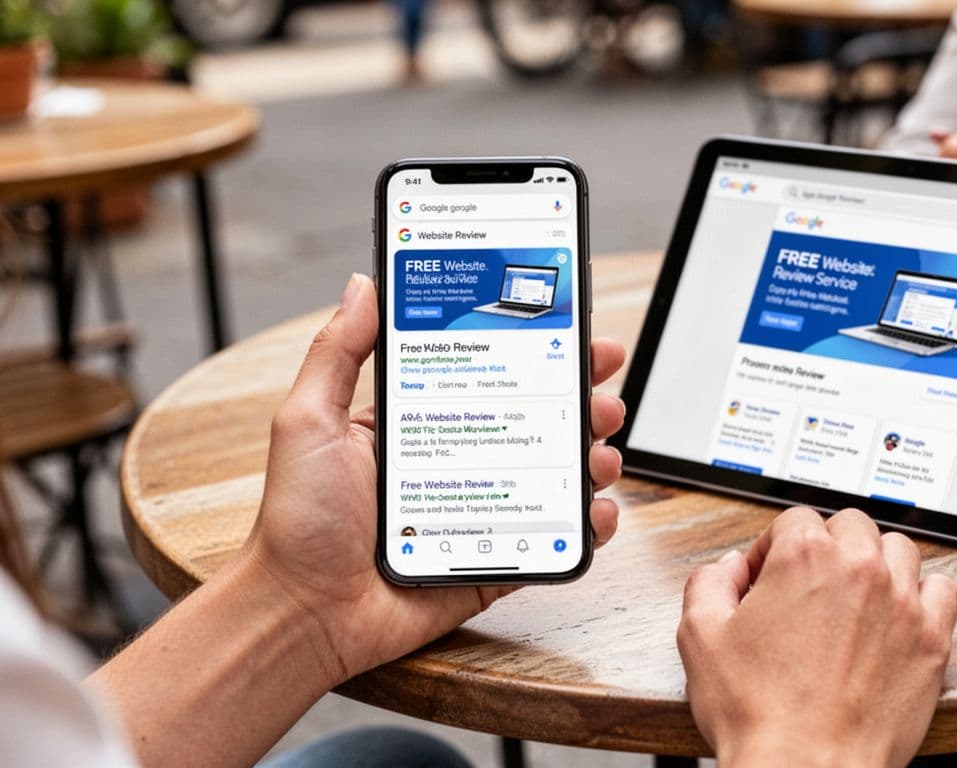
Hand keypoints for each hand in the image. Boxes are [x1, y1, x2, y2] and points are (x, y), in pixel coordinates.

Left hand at [239, 273, 628, 682]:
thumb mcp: (309, 421)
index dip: (536, 350)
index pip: (489, 374)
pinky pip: (552, 538)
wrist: (303, 614)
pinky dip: (587, 526)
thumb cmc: (297, 523)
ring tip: (602, 453)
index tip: (572, 328)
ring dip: (592, 457)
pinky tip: (598, 512)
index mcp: (419, 423)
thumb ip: (338, 352)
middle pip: (535, 420)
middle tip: (604, 392)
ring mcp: (480, 510)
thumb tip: (364, 283)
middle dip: (581, 400)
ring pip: (554, 475)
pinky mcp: (494, 559)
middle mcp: (456, 462)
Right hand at [677, 508, 956, 767]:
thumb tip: (725, 569)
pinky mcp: (932, 640)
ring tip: (853, 597)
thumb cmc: (760, 715)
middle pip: (850, 526)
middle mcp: (860, 569)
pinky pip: (942, 591)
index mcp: (805, 557)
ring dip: (875, 563)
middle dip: (825, 548)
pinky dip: (922, 596)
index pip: (794, 519)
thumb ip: (708, 583)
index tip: (768, 577)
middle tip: (807, 586)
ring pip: (899, 549)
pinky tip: (898, 615)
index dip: (774, 548)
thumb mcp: (700, 637)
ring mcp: (902, 603)